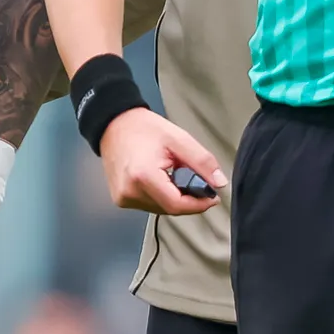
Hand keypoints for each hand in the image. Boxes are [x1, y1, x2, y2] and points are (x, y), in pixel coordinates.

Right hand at [100, 108, 224, 214]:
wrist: (114, 125)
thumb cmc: (144, 129)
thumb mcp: (179, 139)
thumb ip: (202, 161)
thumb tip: (219, 183)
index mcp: (143, 176)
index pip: (176, 205)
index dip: (198, 204)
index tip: (212, 197)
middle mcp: (130, 192)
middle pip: (170, 209)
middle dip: (188, 199)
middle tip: (195, 180)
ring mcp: (123, 198)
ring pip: (161, 209)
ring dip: (175, 198)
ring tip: (175, 175)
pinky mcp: (121, 200)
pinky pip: (150, 205)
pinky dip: (162, 197)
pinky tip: (162, 180)